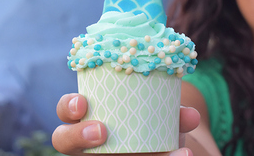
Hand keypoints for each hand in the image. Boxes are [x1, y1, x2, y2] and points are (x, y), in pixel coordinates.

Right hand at [52, 93, 199, 155]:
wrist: (164, 149)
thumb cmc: (153, 124)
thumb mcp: (163, 116)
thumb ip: (176, 115)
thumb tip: (191, 116)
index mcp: (91, 114)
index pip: (67, 109)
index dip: (68, 105)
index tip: (82, 103)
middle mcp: (85, 140)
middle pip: (63, 139)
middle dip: (75, 135)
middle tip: (100, 131)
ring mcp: (94, 155)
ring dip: (91, 144)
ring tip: (133, 155)